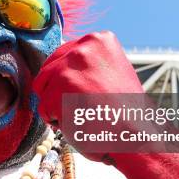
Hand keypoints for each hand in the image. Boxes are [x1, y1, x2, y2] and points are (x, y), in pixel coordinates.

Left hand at [32, 31, 143, 160]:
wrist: (134, 138)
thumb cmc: (125, 112)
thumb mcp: (113, 72)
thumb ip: (90, 63)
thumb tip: (63, 61)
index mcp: (99, 40)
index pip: (63, 55)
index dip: (69, 79)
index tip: (88, 93)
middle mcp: (83, 48)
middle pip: (48, 70)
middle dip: (59, 92)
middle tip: (85, 107)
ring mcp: (68, 69)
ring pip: (43, 89)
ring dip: (57, 106)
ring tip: (83, 114)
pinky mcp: (57, 91)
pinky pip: (43, 109)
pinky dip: (56, 121)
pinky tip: (78, 123)